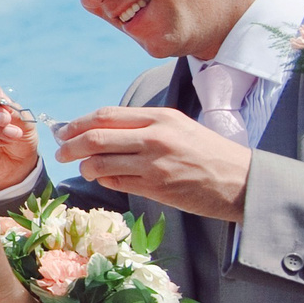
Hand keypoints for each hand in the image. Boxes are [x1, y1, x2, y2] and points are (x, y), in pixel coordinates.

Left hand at [53, 107, 249, 221]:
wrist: (242, 181)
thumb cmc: (209, 154)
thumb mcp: (179, 127)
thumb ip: (143, 127)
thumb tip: (101, 130)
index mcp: (160, 117)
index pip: (106, 115)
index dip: (79, 123)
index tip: (65, 130)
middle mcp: (155, 137)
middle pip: (96, 137)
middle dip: (70, 145)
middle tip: (61, 151)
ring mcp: (154, 163)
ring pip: (101, 161)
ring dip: (84, 166)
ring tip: (83, 167)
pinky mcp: (156, 187)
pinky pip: (116, 181)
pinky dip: (103, 179)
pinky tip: (104, 178)